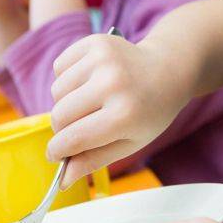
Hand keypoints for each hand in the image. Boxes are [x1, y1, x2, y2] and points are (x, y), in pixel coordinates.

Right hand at [47, 33, 190, 186]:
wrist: (168, 68)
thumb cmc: (150, 111)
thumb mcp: (130, 143)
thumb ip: (94, 161)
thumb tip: (63, 180)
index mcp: (124, 115)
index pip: (72, 139)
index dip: (57, 151)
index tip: (54, 155)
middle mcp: (112, 83)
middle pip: (59, 115)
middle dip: (62, 128)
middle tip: (78, 127)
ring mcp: (103, 59)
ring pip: (56, 91)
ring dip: (65, 101)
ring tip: (90, 101)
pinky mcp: (95, 41)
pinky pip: (59, 66)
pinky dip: (67, 77)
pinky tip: (89, 80)